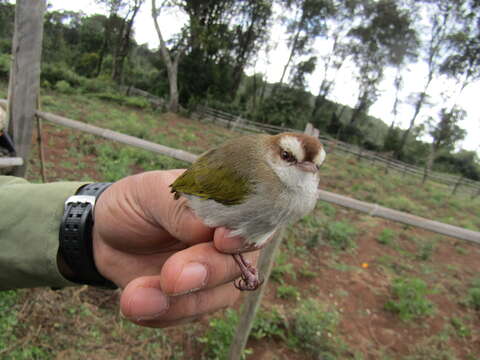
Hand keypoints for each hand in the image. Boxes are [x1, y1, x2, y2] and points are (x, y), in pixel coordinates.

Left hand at [92, 170, 258, 327]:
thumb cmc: (136, 203)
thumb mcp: (151, 192)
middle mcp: (231, 241)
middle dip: (207, 272)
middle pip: (239, 263)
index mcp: (228, 205)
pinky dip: (162, 314)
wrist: (106, 234)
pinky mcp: (198, 299)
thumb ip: (180, 207)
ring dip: (178, 302)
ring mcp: (217, 273)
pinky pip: (189, 315)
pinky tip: (134, 302)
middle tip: (170, 278)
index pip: (254, 218)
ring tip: (134, 299)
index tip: (222, 241)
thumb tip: (208, 228)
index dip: (244, 233)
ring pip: (217, 297)